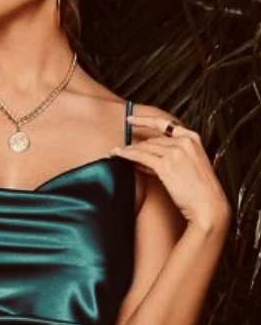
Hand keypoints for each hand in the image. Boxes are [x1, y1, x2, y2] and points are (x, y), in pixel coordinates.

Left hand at [111, 112, 231, 233]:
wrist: (209, 206)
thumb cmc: (201, 192)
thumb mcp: (189, 169)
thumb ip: (170, 160)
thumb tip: (145, 161)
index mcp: (193, 138)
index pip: (165, 124)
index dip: (145, 120)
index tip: (132, 119)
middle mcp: (184, 142)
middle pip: (153, 140)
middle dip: (137, 145)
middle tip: (122, 149)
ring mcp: (175, 153)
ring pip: (146, 147)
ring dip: (129, 150)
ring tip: (116, 152)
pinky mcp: (166, 166)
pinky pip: (142, 157)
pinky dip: (128, 155)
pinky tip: (119, 155)